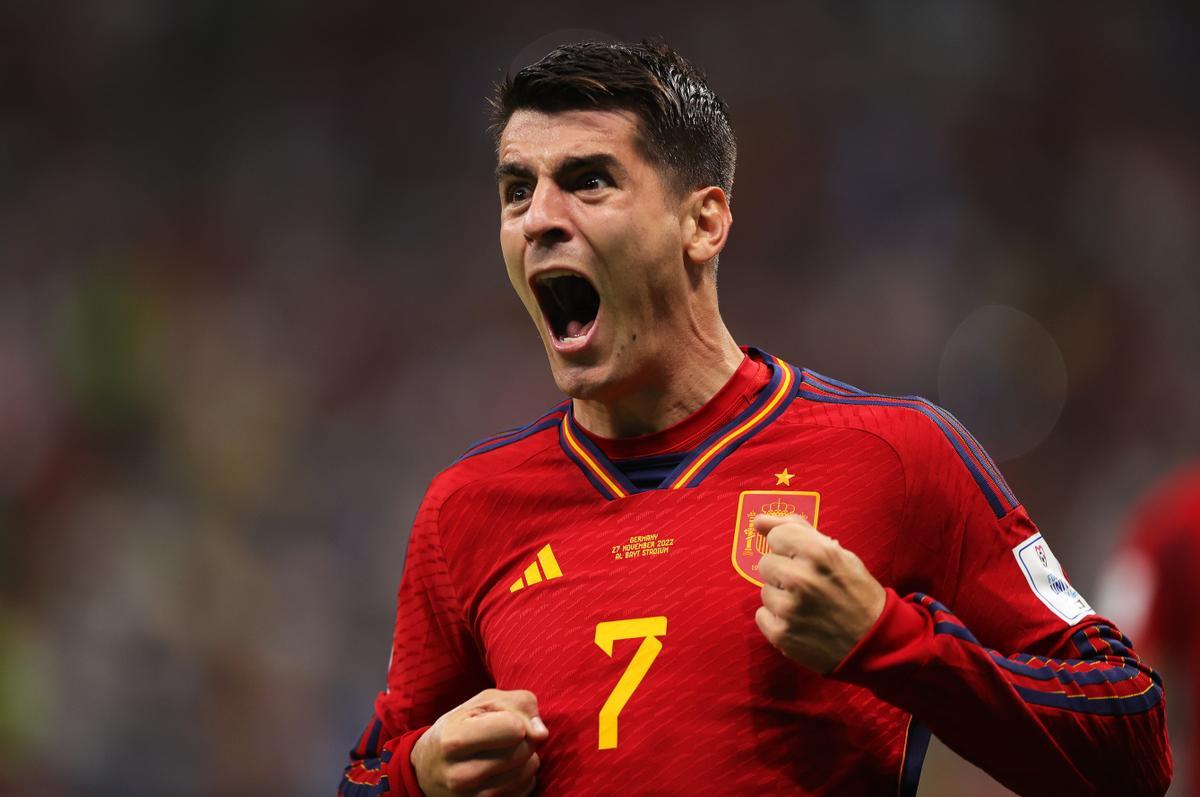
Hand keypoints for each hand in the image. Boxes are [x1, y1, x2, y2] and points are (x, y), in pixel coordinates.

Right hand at [411, 688, 548, 796]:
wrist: (428, 768)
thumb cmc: (459, 727)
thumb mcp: (480, 703)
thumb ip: (518, 704)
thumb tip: (541, 733)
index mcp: (454, 740)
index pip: (514, 729)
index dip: (519, 720)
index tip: (508, 720)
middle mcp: (460, 775)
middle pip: (523, 750)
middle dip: (524, 738)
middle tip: (506, 736)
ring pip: (528, 771)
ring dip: (526, 757)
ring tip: (505, 752)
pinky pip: (526, 790)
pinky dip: (523, 777)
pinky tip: (506, 770)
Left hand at [753, 514, 885, 673]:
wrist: (874, 641)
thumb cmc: (856, 592)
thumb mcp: (839, 554)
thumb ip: (798, 531)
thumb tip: (759, 521)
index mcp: (818, 553)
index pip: (776, 535)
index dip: (789, 547)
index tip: (802, 558)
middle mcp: (800, 579)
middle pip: (766, 563)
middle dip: (783, 571)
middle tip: (807, 585)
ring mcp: (789, 609)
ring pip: (764, 590)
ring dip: (781, 596)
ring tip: (807, 606)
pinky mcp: (781, 634)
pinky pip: (762, 615)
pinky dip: (777, 619)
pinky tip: (799, 622)